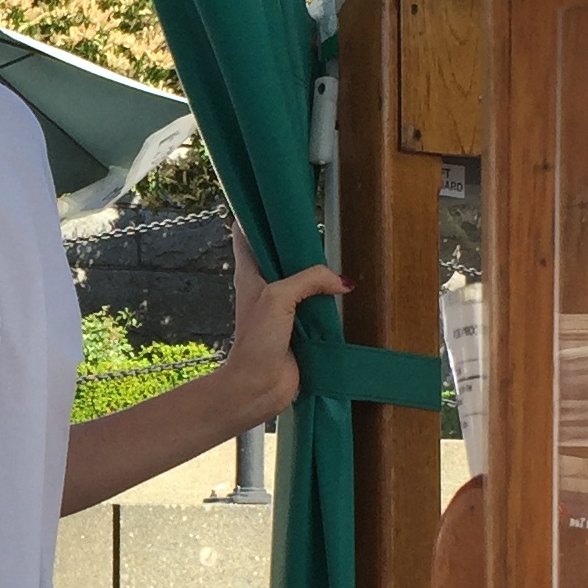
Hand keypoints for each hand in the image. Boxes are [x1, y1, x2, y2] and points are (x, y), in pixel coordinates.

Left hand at [213, 227, 350, 426]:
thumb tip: (342, 281)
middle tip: (318, 229)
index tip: (276, 200)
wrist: (258, 387)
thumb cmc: (256, 341)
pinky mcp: (298, 328)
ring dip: (318, 275)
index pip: (246, 234)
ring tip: (336, 259)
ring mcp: (282, 308)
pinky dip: (328, 301)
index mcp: (249, 273)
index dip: (257, 215)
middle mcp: (264, 287)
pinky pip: (316, 307)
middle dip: (298, 243)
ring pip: (302, 280)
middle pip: (281, 254)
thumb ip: (310, 280)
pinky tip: (342, 295)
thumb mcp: (279, 298)